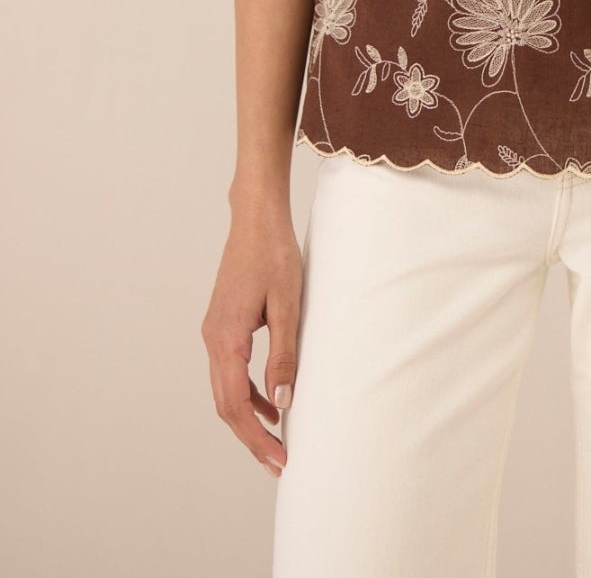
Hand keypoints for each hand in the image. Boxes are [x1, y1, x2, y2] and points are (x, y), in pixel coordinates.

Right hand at [200, 204, 302, 477]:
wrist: (255, 217)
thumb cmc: (274, 254)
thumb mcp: (287, 305)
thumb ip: (283, 355)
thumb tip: (282, 403)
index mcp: (226, 338)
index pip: (235, 405)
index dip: (256, 438)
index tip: (278, 459)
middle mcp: (212, 339)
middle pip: (225, 405)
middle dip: (250, 438)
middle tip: (278, 463)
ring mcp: (214, 332)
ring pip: (225, 390)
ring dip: (248, 418)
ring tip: (275, 440)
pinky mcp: (221, 324)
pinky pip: (229, 370)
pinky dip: (246, 392)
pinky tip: (270, 401)